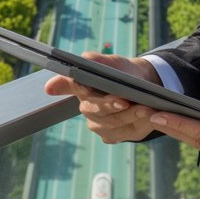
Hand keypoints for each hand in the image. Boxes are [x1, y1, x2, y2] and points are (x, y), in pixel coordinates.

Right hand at [44, 53, 161, 143]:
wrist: (142, 83)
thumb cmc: (122, 71)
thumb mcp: (109, 62)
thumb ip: (90, 63)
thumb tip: (50, 86)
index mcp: (82, 89)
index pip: (78, 89)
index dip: (88, 92)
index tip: (106, 94)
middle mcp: (87, 110)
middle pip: (100, 112)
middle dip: (116, 108)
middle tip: (131, 102)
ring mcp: (100, 126)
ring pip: (116, 125)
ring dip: (132, 117)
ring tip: (147, 109)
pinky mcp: (113, 136)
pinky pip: (127, 134)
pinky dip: (140, 126)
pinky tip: (150, 119)